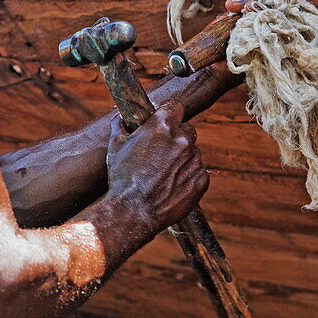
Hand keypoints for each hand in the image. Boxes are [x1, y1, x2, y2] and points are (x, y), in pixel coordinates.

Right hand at [105, 100, 206, 235]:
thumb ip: (120, 125)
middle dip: (176, 137)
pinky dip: (187, 176)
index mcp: (161, 127)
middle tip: (161, 152)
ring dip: (182, 158)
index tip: (165, 118)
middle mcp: (182, 140)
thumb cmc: (122, 178)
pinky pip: (197, 172)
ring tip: (163, 174)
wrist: (134, 211)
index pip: (174, 106)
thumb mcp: (115, 147)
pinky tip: (171, 186)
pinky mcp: (202, 180)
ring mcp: (195, 160)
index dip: (168, 112)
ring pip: (192, 152)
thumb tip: (121, 117)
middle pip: (187, 129)